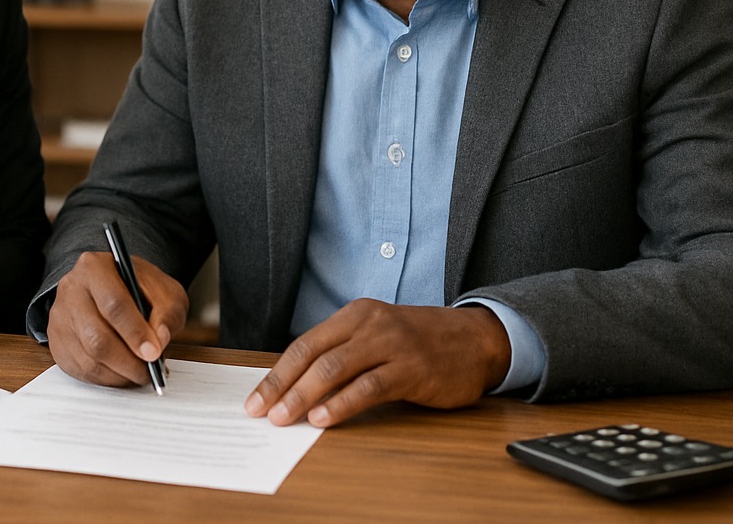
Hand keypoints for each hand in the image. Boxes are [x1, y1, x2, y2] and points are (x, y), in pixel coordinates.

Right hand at [46, 250, 187, 387]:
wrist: (114, 289)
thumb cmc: (139, 289)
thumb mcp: (164, 291)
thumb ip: (167, 312)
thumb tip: (159, 339)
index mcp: (95, 267)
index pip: (113, 304)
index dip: (135, 332)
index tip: (153, 353)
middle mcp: (72, 290)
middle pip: (96, 337)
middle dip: (128, 361)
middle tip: (149, 370)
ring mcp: (60, 318)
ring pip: (89, 359)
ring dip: (119, 374)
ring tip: (140, 373)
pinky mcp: (57, 343)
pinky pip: (82, 371)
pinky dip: (107, 379)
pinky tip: (123, 373)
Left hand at [244, 300, 510, 427]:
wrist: (476, 338)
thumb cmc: (420, 341)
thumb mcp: (377, 336)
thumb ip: (342, 354)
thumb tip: (297, 389)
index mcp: (354, 315)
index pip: (304, 344)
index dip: (277, 374)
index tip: (256, 399)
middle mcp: (369, 324)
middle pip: (314, 356)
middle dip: (282, 386)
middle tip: (262, 412)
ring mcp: (391, 344)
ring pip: (336, 369)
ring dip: (305, 396)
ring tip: (285, 418)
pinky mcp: (412, 368)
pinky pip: (369, 386)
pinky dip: (343, 403)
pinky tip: (324, 418)